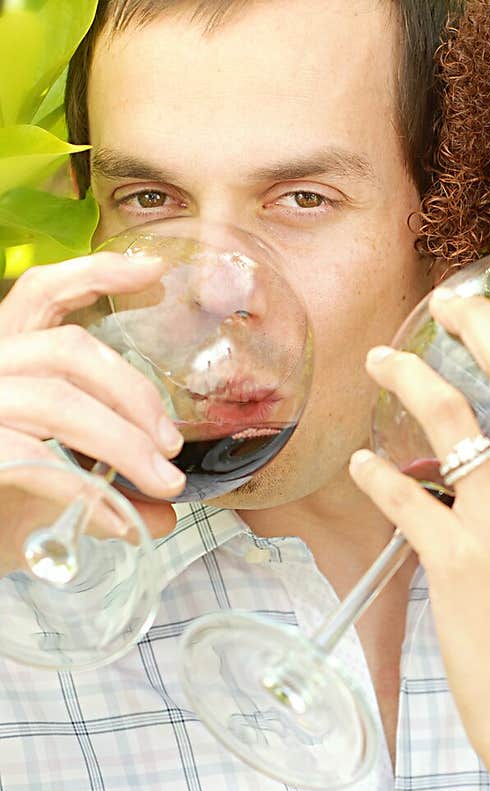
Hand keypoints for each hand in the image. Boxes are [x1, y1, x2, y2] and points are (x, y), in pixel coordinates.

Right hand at [0, 253, 185, 561]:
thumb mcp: (54, 492)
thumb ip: (105, 488)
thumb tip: (163, 509)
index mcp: (4, 357)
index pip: (42, 293)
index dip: (95, 272)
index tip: (155, 271)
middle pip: (68, 349)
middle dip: (134, 394)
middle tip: (172, 446)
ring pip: (57, 400)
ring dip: (122, 443)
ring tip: (161, 484)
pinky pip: (33, 458)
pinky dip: (83, 490)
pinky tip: (117, 519)